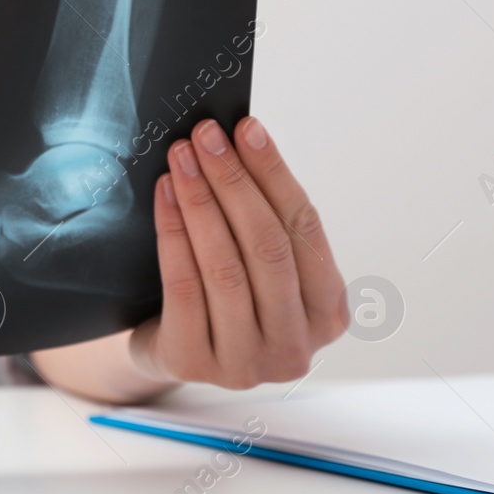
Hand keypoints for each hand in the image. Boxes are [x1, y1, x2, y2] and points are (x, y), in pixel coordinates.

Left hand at [130, 117, 348, 389]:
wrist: (169, 349)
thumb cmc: (222, 296)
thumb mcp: (258, 266)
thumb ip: (265, 221)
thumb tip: (242, 140)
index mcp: (329, 314)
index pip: (305, 230)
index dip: (275, 175)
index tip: (247, 129)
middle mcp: (295, 346)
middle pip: (267, 247)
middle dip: (233, 181)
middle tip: (206, 135)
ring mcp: (246, 363)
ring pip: (225, 266)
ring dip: (201, 201)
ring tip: (181, 157)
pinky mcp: (196, 364)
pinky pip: (184, 286)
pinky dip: (174, 232)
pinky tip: (165, 195)